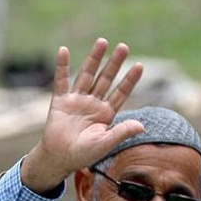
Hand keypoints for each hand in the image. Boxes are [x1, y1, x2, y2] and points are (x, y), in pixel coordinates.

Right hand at [20, 38, 143, 192]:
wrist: (59, 158)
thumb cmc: (83, 154)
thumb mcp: (105, 144)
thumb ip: (121, 132)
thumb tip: (141, 125)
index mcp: (106, 113)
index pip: (120, 93)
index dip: (129, 80)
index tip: (139, 66)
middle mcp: (93, 103)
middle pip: (105, 79)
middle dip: (114, 63)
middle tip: (124, 47)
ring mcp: (76, 100)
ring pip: (87, 75)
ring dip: (94, 59)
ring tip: (102, 42)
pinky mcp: (60, 101)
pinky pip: (61, 81)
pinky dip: (61, 66)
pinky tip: (63, 51)